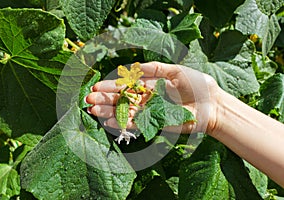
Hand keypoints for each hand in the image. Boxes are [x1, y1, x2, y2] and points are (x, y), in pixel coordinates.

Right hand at [86, 62, 219, 133]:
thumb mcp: (176, 71)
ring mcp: (150, 112)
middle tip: (88, 100)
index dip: (112, 86)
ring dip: (108, 112)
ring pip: (125, 112)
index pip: (127, 86)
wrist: (212, 105)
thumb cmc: (197, 85)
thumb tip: (134, 68)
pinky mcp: (155, 123)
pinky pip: (136, 124)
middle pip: (122, 100)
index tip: (97, 87)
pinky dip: (122, 123)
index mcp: (151, 86)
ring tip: (92, 111)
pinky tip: (108, 121)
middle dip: (105, 100)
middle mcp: (148, 99)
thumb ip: (155, 69)